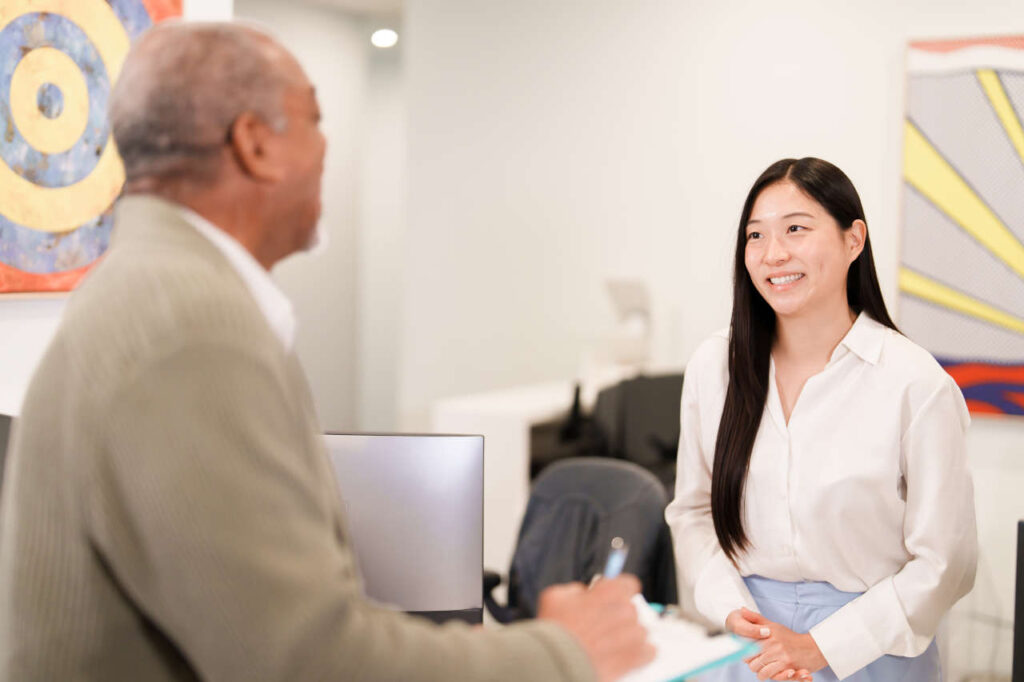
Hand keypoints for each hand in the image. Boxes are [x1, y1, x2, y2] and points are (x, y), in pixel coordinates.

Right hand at [537, 575, 654, 681]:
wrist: (559, 664)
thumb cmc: (556, 631)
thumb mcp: (556, 596)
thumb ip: (575, 590)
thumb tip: (584, 594)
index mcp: (610, 591)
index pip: (629, 584)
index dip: (620, 592)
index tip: (613, 599)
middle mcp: (626, 610)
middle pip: (631, 610)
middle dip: (619, 617)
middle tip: (602, 628)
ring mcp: (634, 634)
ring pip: (639, 631)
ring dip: (628, 637)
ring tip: (609, 646)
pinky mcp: (637, 657)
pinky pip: (649, 652)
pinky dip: (639, 654)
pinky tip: (624, 656)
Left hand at [727, 608, 817, 680]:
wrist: (813, 647)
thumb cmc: (790, 637)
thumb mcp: (773, 626)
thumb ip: (756, 619)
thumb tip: (742, 609)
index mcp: (767, 634)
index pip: (746, 647)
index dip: (745, 653)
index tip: (750, 653)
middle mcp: (773, 645)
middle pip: (751, 662)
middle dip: (753, 664)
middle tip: (759, 662)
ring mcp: (781, 656)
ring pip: (760, 671)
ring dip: (761, 672)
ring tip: (765, 668)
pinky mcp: (788, 667)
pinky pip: (772, 676)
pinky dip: (771, 676)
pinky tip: (773, 672)